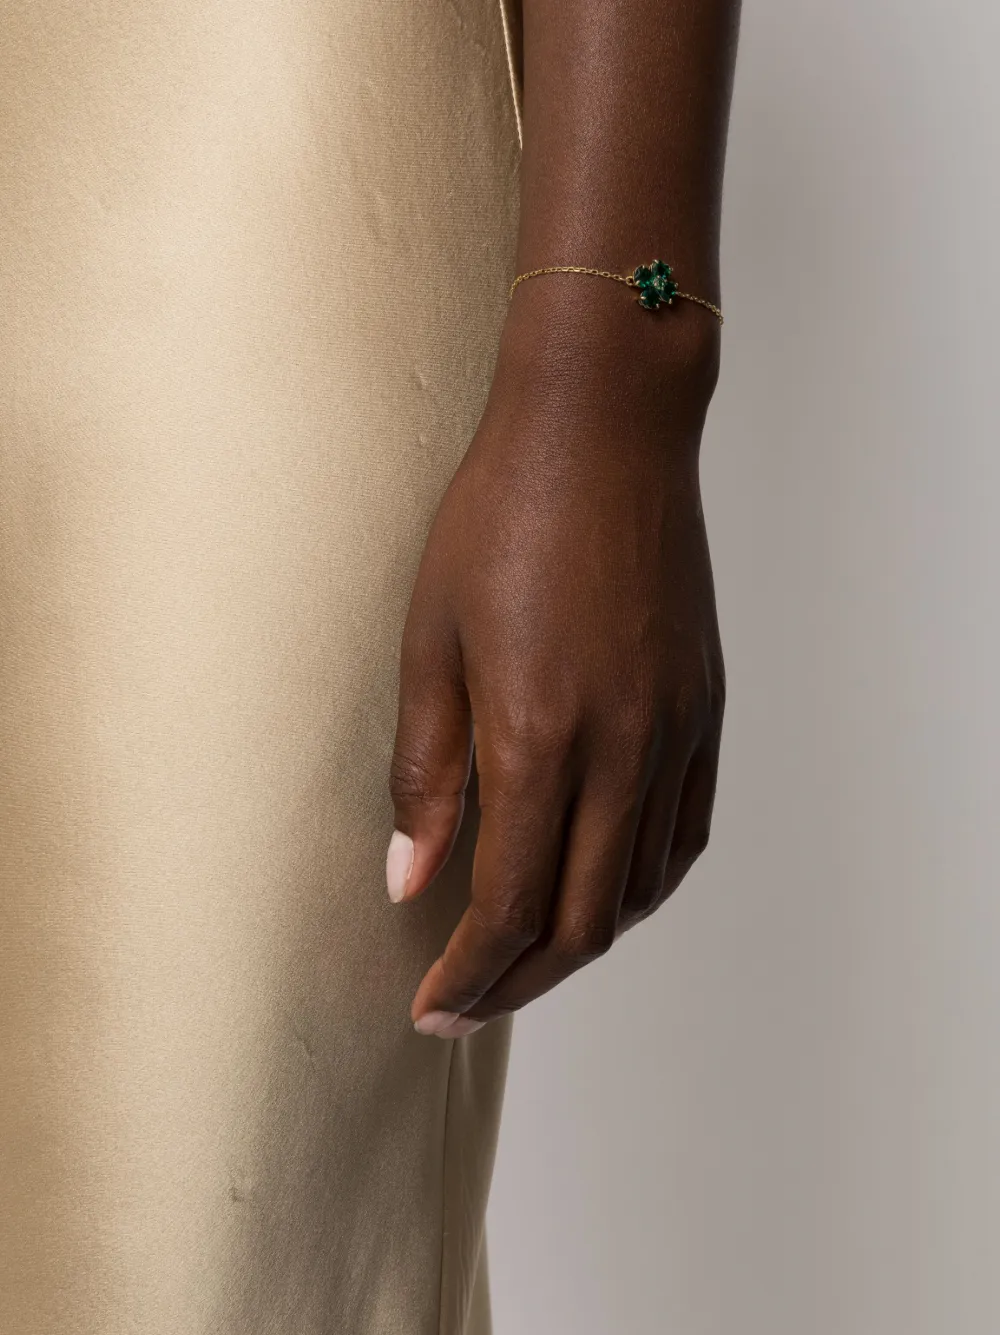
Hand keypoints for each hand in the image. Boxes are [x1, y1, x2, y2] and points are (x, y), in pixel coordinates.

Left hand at [387, 296, 725, 1037]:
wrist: (606, 430)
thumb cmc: (502, 515)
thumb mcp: (431, 639)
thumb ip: (424, 771)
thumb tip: (410, 880)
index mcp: (541, 734)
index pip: (510, 905)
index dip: (467, 972)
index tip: (430, 1004)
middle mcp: (624, 748)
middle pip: (582, 920)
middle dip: (518, 980)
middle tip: (467, 1002)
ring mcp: (676, 730)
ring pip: (639, 888)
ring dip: (581, 939)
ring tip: (525, 951)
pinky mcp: (704, 707)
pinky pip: (685, 834)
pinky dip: (641, 884)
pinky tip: (604, 887)